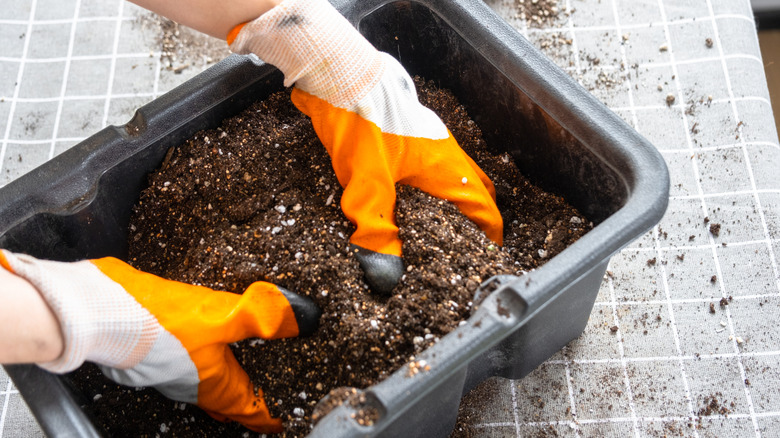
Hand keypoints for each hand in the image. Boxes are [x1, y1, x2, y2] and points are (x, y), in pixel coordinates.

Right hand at [0, 250, 319, 433]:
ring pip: (205, 383)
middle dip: (246, 401)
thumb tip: (300, 319)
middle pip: (227, 400)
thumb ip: (261, 317)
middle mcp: (194, 384)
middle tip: (263, 400)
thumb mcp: (222, 316)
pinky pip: (187, 363)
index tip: (280, 422)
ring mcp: (172, 370)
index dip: (268, 416)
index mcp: (215, 384)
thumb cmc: (161, 323)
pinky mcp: (154, 351)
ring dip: (224, 380)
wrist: (102, 313)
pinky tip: (202, 343)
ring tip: (239, 373)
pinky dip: (202, 360)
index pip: (249, 409)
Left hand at [228, 0, 503, 294]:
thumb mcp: (366, 184)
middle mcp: (447, 153)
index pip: (484, 207)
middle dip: (477, 218)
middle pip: (477, 190)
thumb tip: (384, 275)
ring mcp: (430, 140)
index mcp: (447, 168)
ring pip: (457, 176)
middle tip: (467, 244)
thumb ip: (377, 230)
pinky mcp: (410, 135)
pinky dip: (436, 185)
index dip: (489, 235)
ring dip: (456, 200)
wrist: (341, 76)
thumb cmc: (360, 123)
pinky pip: (435, 165)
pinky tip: (411, 198)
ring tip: (440, 227)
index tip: (487, 257)